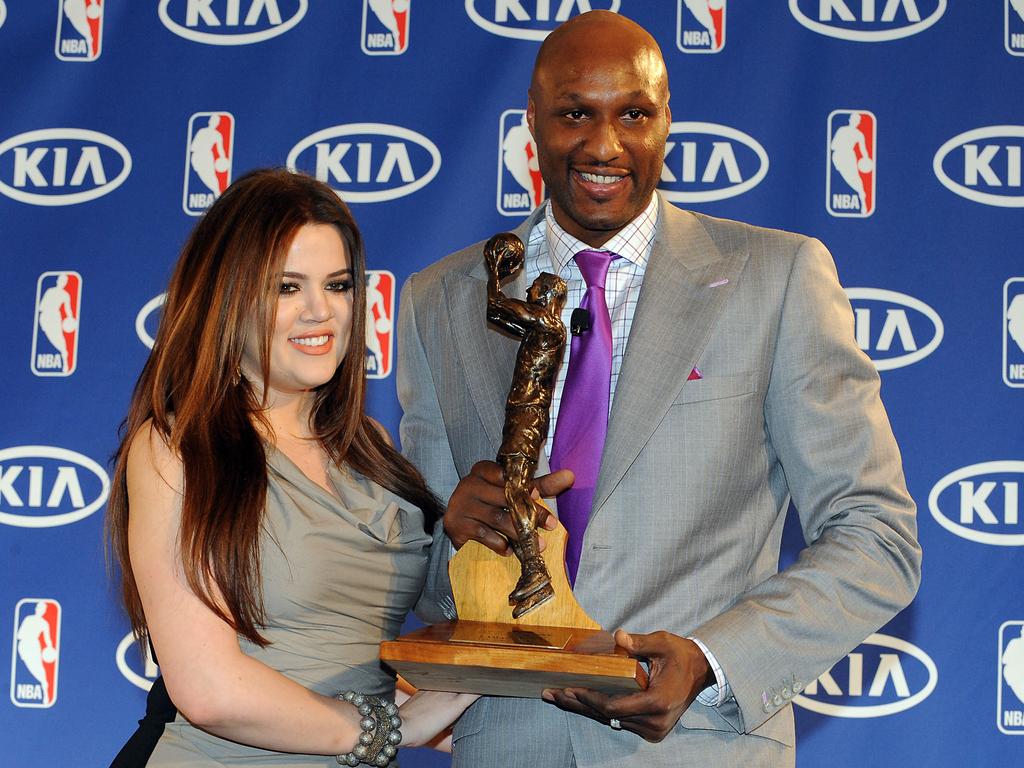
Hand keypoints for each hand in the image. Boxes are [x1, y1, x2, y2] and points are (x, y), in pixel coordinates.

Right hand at [443, 460, 572, 553]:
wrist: (459, 525)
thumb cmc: (491, 505)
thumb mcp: (513, 493)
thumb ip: (539, 485)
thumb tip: (569, 476)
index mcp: (482, 471)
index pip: (506, 474)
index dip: (525, 487)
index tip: (540, 498)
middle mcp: (469, 484)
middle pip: (505, 498)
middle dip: (531, 514)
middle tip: (551, 525)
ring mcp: (460, 504)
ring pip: (496, 518)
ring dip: (520, 533)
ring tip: (538, 544)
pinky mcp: (456, 525)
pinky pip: (483, 534)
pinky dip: (499, 544)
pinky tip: (510, 550)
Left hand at [542, 629, 714, 742]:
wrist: (701, 673)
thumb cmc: (681, 655)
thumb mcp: (663, 643)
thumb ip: (640, 642)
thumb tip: (619, 636)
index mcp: (657, 703)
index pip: (614, 707)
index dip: (590, 698)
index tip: (569, 688)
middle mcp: (654, 722)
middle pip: (607, 717)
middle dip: (578, 705)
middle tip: (551, 694)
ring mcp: (652, 729)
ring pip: (611, 721)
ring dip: (584, 709)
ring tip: (557, 697)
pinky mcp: (650, 729)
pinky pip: (619, 721)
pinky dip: (598, 711)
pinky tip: (578, 702)